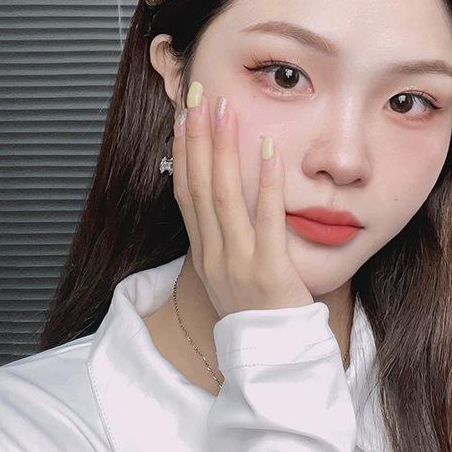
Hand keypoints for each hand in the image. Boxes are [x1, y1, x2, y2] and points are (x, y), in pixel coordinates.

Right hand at [171, 81, 313, 317]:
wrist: (268, 356)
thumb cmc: (252, 307)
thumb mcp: (225, 269)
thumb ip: (220, 233)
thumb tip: (218, 195)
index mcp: (202, 249)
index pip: (185, 190)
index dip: (182, 150)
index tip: (184, 114)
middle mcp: (213, 251)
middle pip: (199, 184)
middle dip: (197, 136)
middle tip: (200, 96)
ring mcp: (237, 260)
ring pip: (224, 195)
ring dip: (223, 148)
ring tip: (226, 110)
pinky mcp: (268, 269)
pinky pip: (266, 218)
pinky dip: (265, 182)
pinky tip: (269, 150)